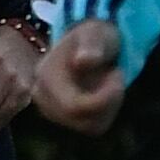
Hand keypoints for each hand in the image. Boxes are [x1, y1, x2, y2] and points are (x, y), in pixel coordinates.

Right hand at [31, 19, 129, 135]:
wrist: (88, 43)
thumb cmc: (93, 36)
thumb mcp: (95, 33)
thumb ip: (90, 44)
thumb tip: (82, 61)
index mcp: (45, 77)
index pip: (75, 107)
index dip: (105, 96)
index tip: (117, 72)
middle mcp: (43, 98)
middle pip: (83, 119)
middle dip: (108, 100)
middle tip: (116, 74)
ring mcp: (52, 111)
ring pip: (91, 125)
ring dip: (109, 105)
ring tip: (109, 80)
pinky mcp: (66, 119)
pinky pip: (94, 126)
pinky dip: (107, 111)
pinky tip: (106, 91)